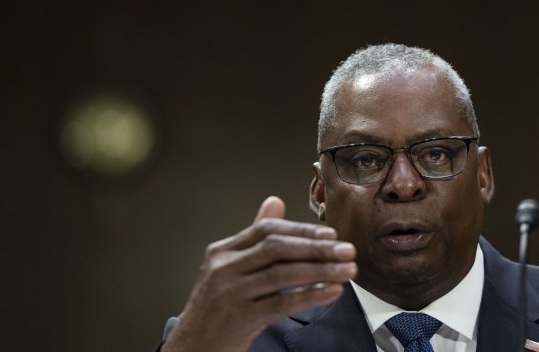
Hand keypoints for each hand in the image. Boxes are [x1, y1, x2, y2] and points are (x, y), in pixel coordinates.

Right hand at [161, 196, 356, 351]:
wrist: (191, 347)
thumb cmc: (215, 306)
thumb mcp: (229, 267)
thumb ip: (254, 237)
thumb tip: (275, 202)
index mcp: (223, 251)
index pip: (267, 230)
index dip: (301, 231)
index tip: (330, 235)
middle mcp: (224, 268)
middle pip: (277, 249)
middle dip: (317, 248)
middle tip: (347, 250)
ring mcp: (231, 293)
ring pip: (282, 275)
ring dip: (320, 271)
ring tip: (347, 270)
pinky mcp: (240, 318)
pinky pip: (281, 303)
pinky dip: (310, 296)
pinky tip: (331, 292)